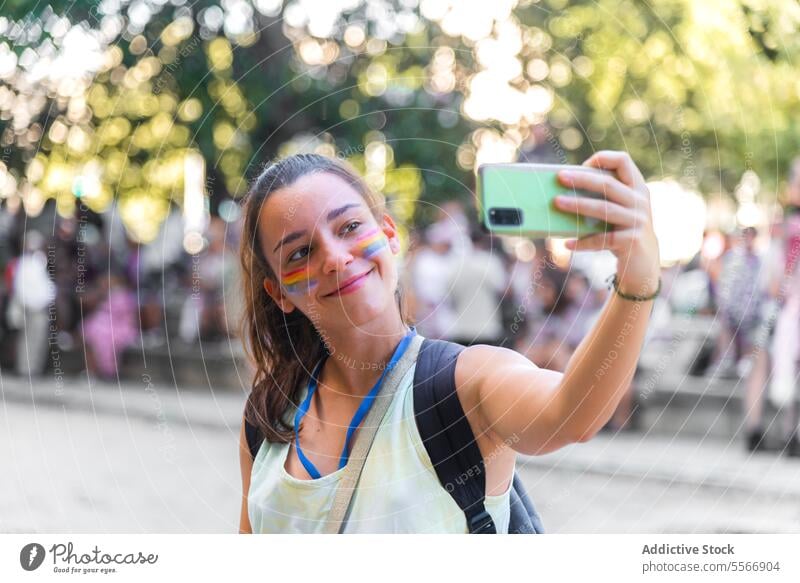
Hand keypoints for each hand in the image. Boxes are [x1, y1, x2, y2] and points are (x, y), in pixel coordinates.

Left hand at [553, 150, 660, 295]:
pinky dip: (583, 242)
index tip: (583, 165)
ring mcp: (638, 221)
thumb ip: (601, 198)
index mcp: (637, 187)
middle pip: (609, 184)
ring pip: (604, 209)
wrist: (643, 263)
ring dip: (578, 205)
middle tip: (559, 177)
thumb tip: (562, 191)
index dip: (603, 158)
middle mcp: (640, 201)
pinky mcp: (632, 241)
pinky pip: (603, 239)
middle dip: (582, 179)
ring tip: (557, 203)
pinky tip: (567, 244)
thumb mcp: (617, 211)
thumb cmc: (621, 231)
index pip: (623, 161)